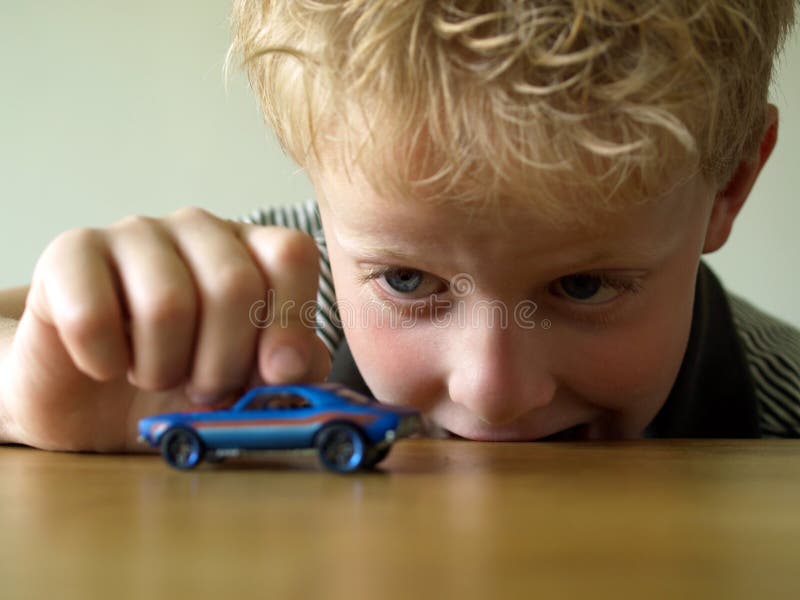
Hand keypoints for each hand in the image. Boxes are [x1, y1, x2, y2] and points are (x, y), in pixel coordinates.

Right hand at [0, 207, 330, 451]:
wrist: (89, 401)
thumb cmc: (180, 384)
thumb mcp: (249, 386)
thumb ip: (290, 370)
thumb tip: (293, 363)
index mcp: (251, 250)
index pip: (291, 255)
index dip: (288, 322)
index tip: (271, 375)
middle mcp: (198, 229)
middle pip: (234, 284)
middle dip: (222, 363)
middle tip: (201, 387)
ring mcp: (133, 233)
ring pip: (167, 304)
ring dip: (162, 368)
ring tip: (153, 375)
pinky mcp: (70, 253)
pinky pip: (92, 316)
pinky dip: (104, 361)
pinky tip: (104, 365)